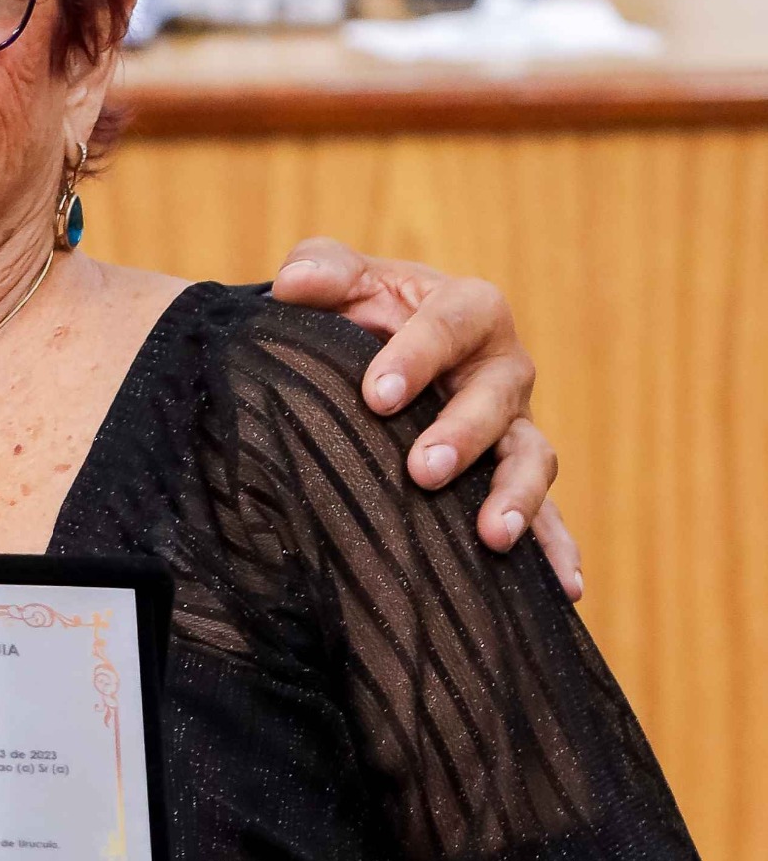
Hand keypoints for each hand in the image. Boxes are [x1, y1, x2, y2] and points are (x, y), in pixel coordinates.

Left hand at [269, 239, 580, 599]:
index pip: (449, 325)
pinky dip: (557, 548)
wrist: (378, 360)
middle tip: (422, 470)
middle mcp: (502, 370)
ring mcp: (514, 429)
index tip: (376, 396)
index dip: (416, 357)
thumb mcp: (344, 284)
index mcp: (466, 311)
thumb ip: (323, 271)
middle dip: (463, 435)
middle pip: (497, 399)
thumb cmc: (363, 316)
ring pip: (532, 459)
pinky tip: (565, 588)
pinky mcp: (512, 480)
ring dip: (517, 498)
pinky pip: (548, 516)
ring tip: (493, 536)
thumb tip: (295, 283)